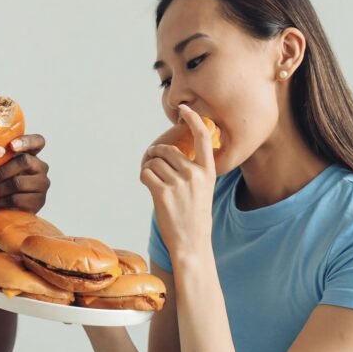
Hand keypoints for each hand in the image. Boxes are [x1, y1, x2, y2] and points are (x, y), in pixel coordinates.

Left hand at [0, 134, 50, 212]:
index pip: (38, 141)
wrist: (1, 211)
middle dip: (1, 170)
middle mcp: (41, 168)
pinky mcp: (38, 202)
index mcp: (32, 154)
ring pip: (18, 182)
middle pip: (25, 161)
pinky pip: (16, 199)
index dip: (27, 141)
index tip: (11, 146)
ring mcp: (42, 185)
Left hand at [140, 105, 214, 259]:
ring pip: (154, 161)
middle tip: (153, 166)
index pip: (203, 137)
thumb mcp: (203, 189)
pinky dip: (144, 177)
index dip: (193, 119)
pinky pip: (146, 173)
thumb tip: (168, 152)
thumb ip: (192, 170)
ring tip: (154, 181)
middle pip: (167, 150)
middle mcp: (195, 174)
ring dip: (149, 168)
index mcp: (208, 171)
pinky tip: (150, 188)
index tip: (184, 108)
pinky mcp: (163, 192)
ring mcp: (179, 183)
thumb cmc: (195, 216)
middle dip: (156, 155)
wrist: (192, 243)